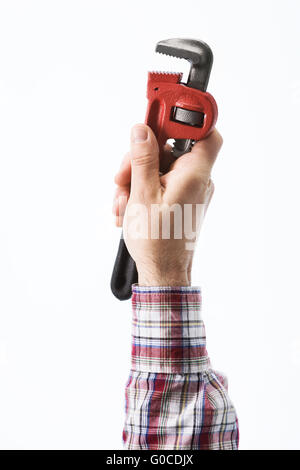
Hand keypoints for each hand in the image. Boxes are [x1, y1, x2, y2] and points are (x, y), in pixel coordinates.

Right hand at [113, 124, 222, 285]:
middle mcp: (196, 180)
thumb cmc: (158, 241)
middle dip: (140, 158)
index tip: (161, 113)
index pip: (206, 132)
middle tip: (121, 176)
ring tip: (121, 202)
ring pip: (159, 166)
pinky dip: (141, 190)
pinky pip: (160, 183)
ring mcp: (187, 190)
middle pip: (170, 148)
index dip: (186, 119)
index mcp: (194, 174)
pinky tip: (127, 207)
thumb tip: (142, 130)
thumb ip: (143, 159)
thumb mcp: (142, 195)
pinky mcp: (178, 199)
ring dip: (134, 179)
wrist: (163, 272)